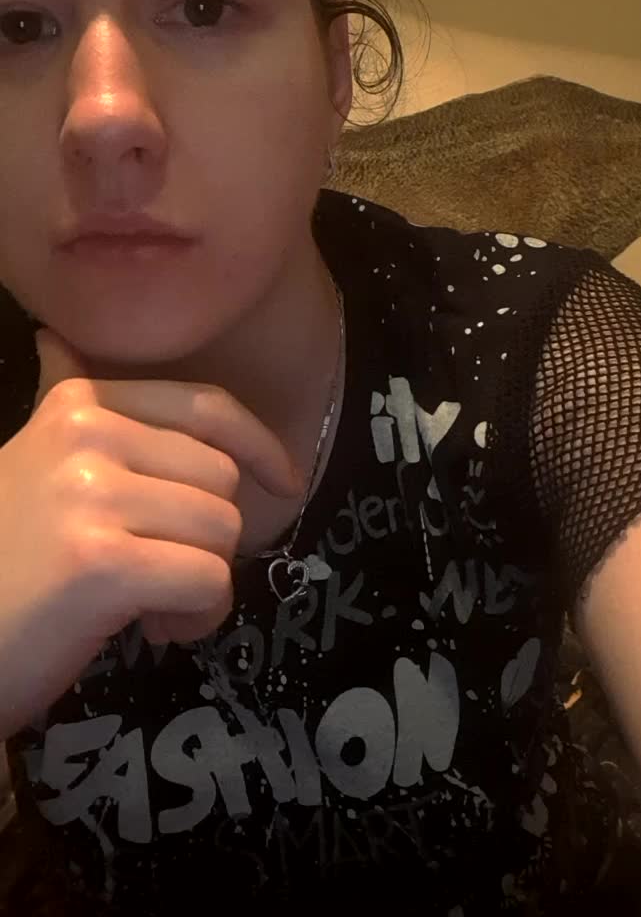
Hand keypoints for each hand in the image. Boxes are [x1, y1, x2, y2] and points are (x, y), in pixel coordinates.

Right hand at [0, 326, 300, 738]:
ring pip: (221, 530)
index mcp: (76, 405)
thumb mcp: (29, 463)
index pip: (203, 405)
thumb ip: (61, 403)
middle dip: (212, 536)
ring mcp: (91, 496)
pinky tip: (153, 629)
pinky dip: (197, 615)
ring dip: (205, 583)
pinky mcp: (101, 563)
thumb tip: (57, 339)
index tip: (284, 482)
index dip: (258, 444)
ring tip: (151, 606)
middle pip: (221, 477)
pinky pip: (207, 580)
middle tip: (161, 574)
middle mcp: (85, 436)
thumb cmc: (2, 560)